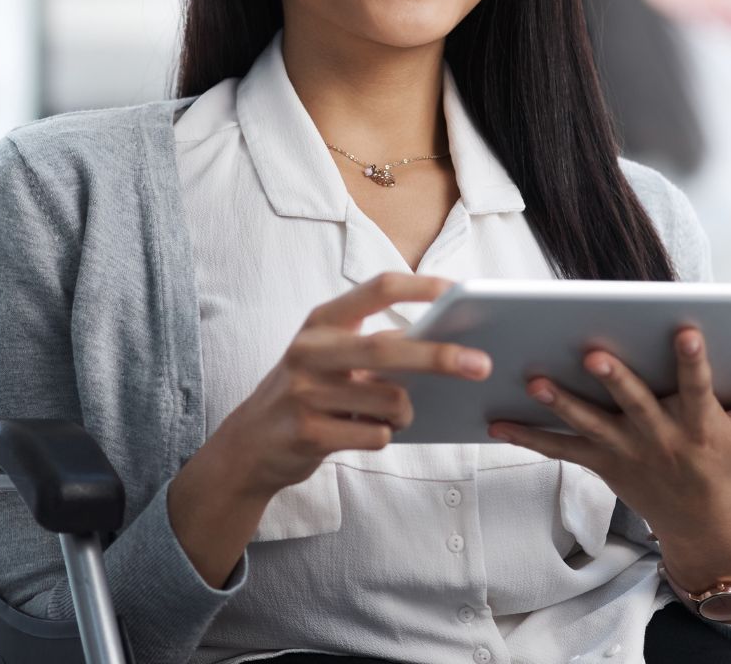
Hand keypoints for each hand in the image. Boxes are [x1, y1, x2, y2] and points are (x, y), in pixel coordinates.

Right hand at [215, 272, 492, 496]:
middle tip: (481, 364)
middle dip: (440, 356)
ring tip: (392, 416)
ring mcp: (305, 392)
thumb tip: (442, 343)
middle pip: (388, 347)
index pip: (377, 288)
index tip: (459, 290)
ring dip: (406, 413)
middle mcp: (309, 351)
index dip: (422, 287)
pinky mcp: (308, 432)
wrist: (249, 445)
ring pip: (390, 400)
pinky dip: (382, 436)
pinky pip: (376, 435)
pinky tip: (361, 433)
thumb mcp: (328, 356)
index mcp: (320, 322)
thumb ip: (372, 345)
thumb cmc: (306, 393)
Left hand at [486, 328, 730, 614]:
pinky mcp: (601, 461)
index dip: (693, 360)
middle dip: (614, 380)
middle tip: (591, 352)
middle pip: (635, 405)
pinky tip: (494, 418)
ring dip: (559, 403)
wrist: (706, 524)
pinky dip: (527, 435)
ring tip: (532, 379)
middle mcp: (661, 438)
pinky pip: (559, 448)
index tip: (684, 328)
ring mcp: (627, 452)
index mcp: (703, 425)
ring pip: (589, 425)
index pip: (700, 387)